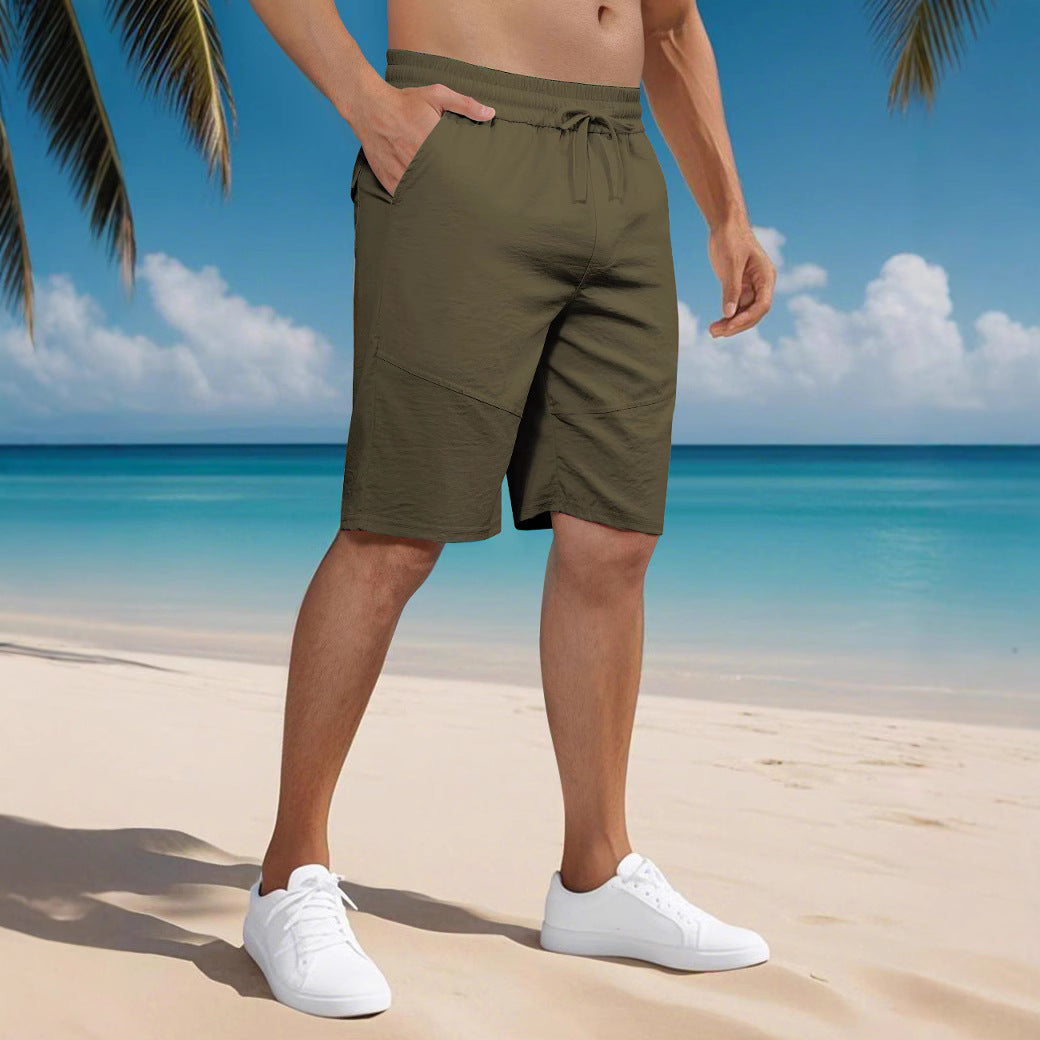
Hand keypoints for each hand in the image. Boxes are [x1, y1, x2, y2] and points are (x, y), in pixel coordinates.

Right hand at [354, 82, 495, 197]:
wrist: (369, 108)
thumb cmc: (405, 102)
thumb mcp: (437, 95)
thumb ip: (465, 104)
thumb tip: (490, 113)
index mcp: (432, 142)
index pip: (456, 166)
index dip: (466, 176)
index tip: (476, 182)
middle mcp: (417, 160)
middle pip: (442, 184)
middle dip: (453, 189)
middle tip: (468, 200)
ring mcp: (402, 174)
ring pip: (425, 193)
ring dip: (435, 197)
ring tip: (450, 206)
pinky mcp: (390, 181)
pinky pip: (407, 197)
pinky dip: (417, 199)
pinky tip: (427, 201)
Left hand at [706, 219, 775, 336]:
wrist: (725, 223)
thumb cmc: (731, 238)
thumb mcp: (730, 264)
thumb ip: (731, 289)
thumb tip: (728, 314)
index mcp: (766, 276)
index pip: (762, 305)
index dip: (746, 318)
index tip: (728, 326)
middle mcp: (762, 284)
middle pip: (754, 313)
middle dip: (737, 325)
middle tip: (716, 333)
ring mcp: (752, 286)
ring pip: (745, 312)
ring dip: (731, 323)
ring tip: (712, 332)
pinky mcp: (740, 286)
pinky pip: (737, 306)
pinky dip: (727, 316)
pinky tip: (716, 324)